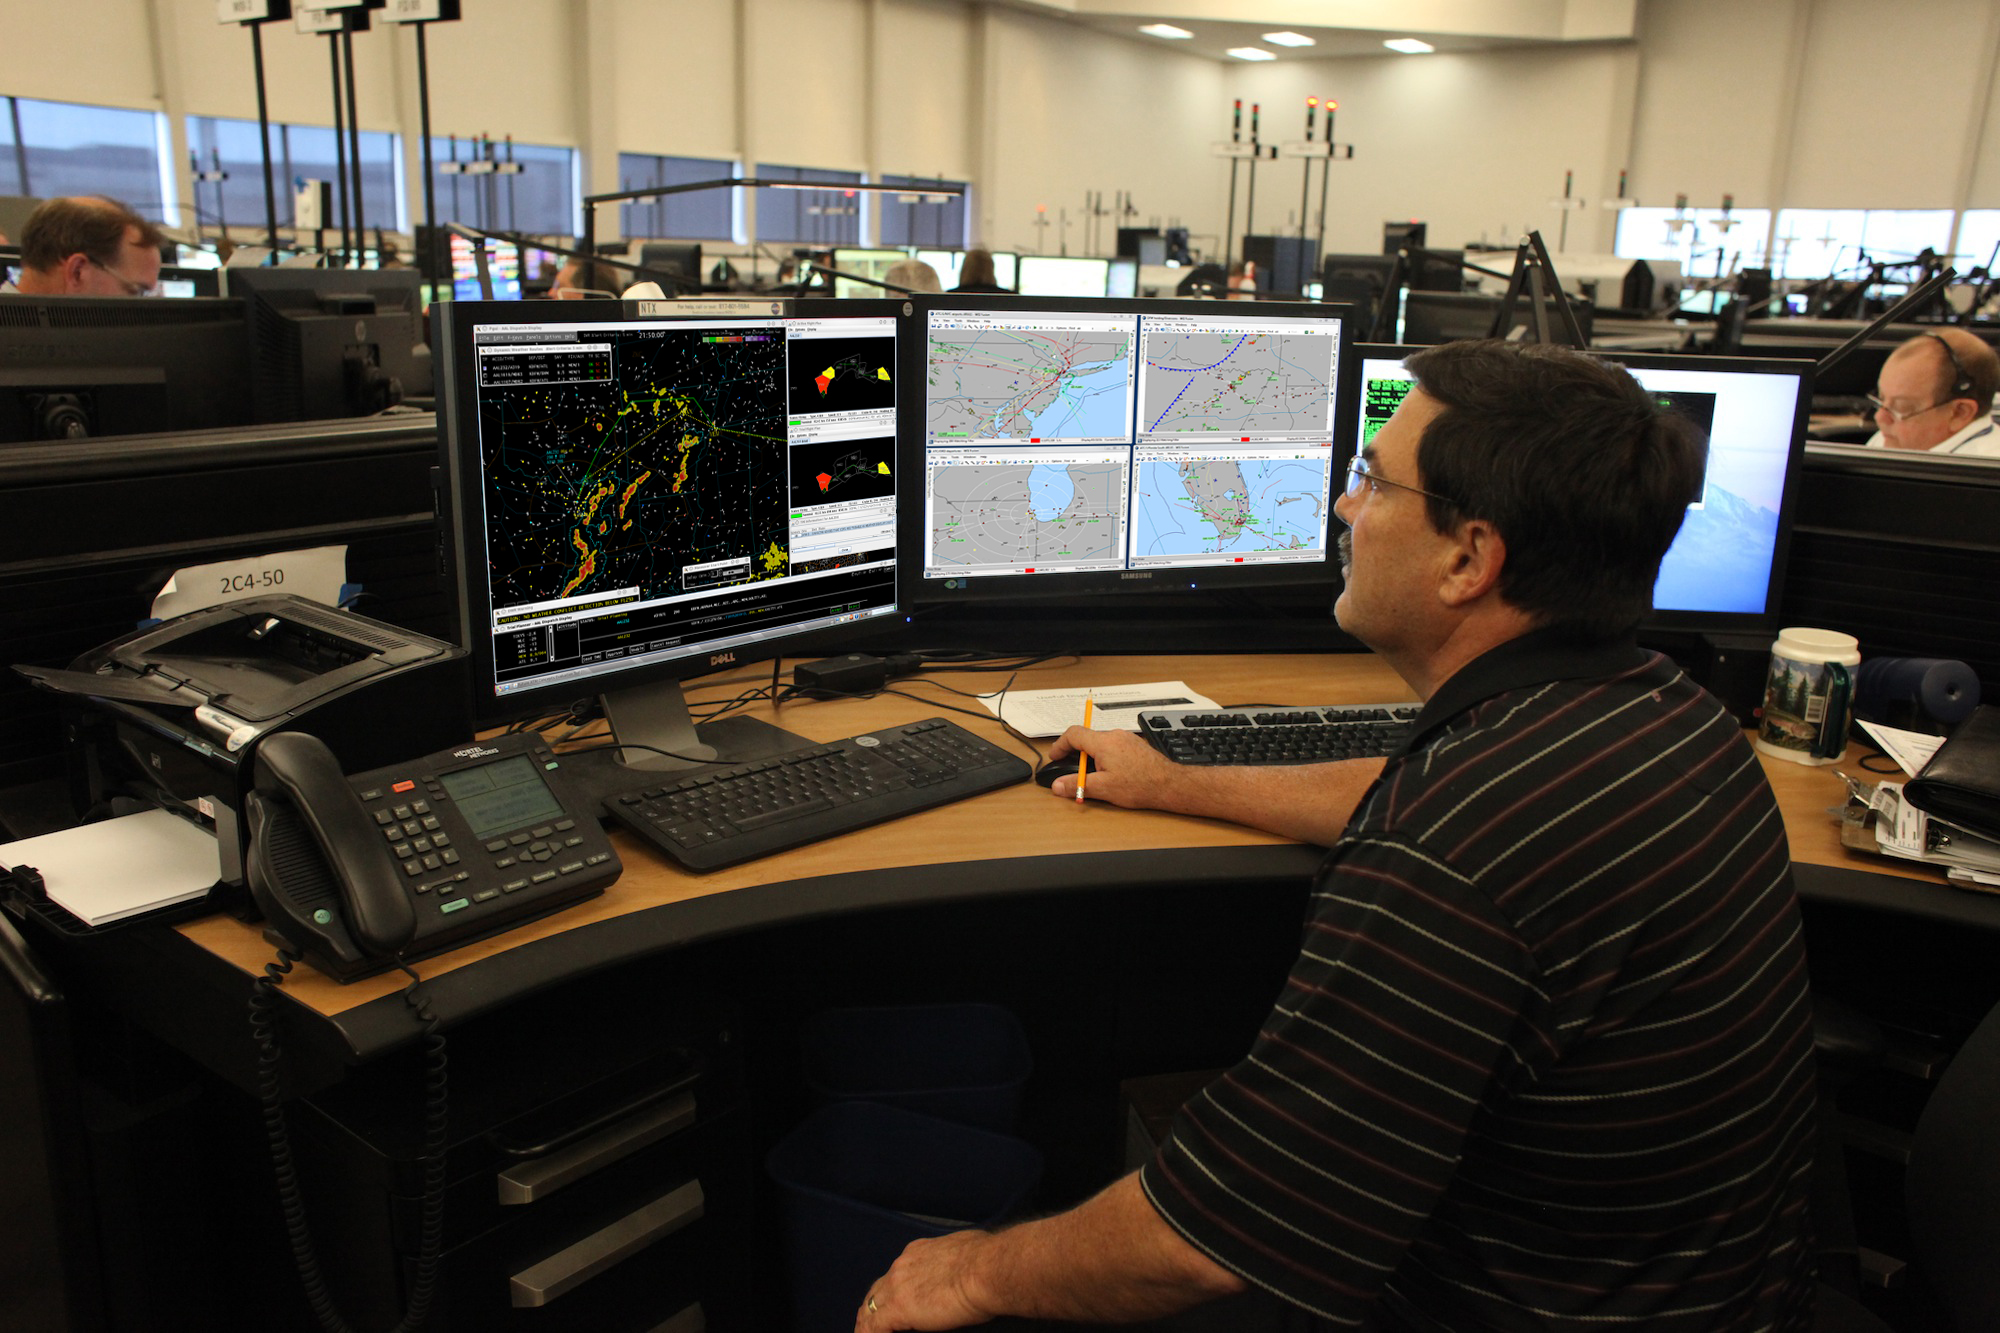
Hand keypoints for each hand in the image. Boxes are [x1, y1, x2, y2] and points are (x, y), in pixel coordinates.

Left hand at [856, 1230, 996, 1331]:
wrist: (986, 1269)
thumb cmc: (986, 1261)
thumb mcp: (965, 1250)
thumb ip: (954, 1262)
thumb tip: (963, 1267)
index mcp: (917, 1253)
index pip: (895, 1275)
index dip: (890, 1291)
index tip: (891, 1303)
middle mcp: (902, 1266)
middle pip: (876, 1291)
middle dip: (870, 1308)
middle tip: (866, 1324)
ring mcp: (897, 1287)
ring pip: (869, 1309)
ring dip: (865, 1325)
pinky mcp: (898, 1309)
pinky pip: (873, 1327)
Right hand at [1044, 726, 1183, 811]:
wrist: (1169, 785)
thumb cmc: (1141, 785)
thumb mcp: (1103, 788)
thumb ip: (1077, 785)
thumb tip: (1058, 786)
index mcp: (1103, 743)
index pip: (1073, 734)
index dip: (1060, 745)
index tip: (1056, 756)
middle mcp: (1115, 736)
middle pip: (1087, 739)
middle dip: (1077, 755)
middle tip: (1075, 772)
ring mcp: (1126, 739)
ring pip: (1101, 743)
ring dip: (1093, 757)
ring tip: (1096, 777)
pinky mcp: (1135, 745)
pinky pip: (1114, 747)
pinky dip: (1106, 757)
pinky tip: (1112, 774)